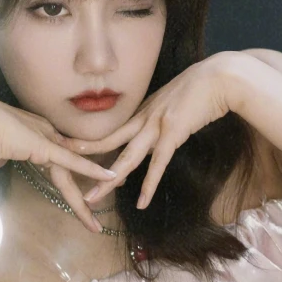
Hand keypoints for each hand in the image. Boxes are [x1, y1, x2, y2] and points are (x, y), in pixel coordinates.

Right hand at [0, 95, 115, 233]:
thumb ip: (0, 156)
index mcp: (33, 139)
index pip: (57, 163)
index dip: (69, 179)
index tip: (80, 195)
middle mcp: (44, 137)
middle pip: (68, 172)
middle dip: (83, 196)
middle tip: (95, 218)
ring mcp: (46, 140)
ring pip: (71, 176)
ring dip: (82, 204)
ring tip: (94, 226)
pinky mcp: (46, 146)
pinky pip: (72, 162)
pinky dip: (91, 170)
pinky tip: (109, 178)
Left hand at [63, 53, 234, 208]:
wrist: (219, 78)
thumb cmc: (202, 88)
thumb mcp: (175, 102)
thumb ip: (164, 116)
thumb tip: (160, 129)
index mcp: (145, 111)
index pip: (114, 131)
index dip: (92, 141)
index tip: (72, 148)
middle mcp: (145, 118)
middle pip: (110, 143)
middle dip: (85, 158)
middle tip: (62, 169)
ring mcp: (157, 126)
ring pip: (127, 157)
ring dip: (109, 180)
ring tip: (92, 197)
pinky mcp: (173, 133)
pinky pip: (158, 164)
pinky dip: (149, 185)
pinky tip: (142, 203)